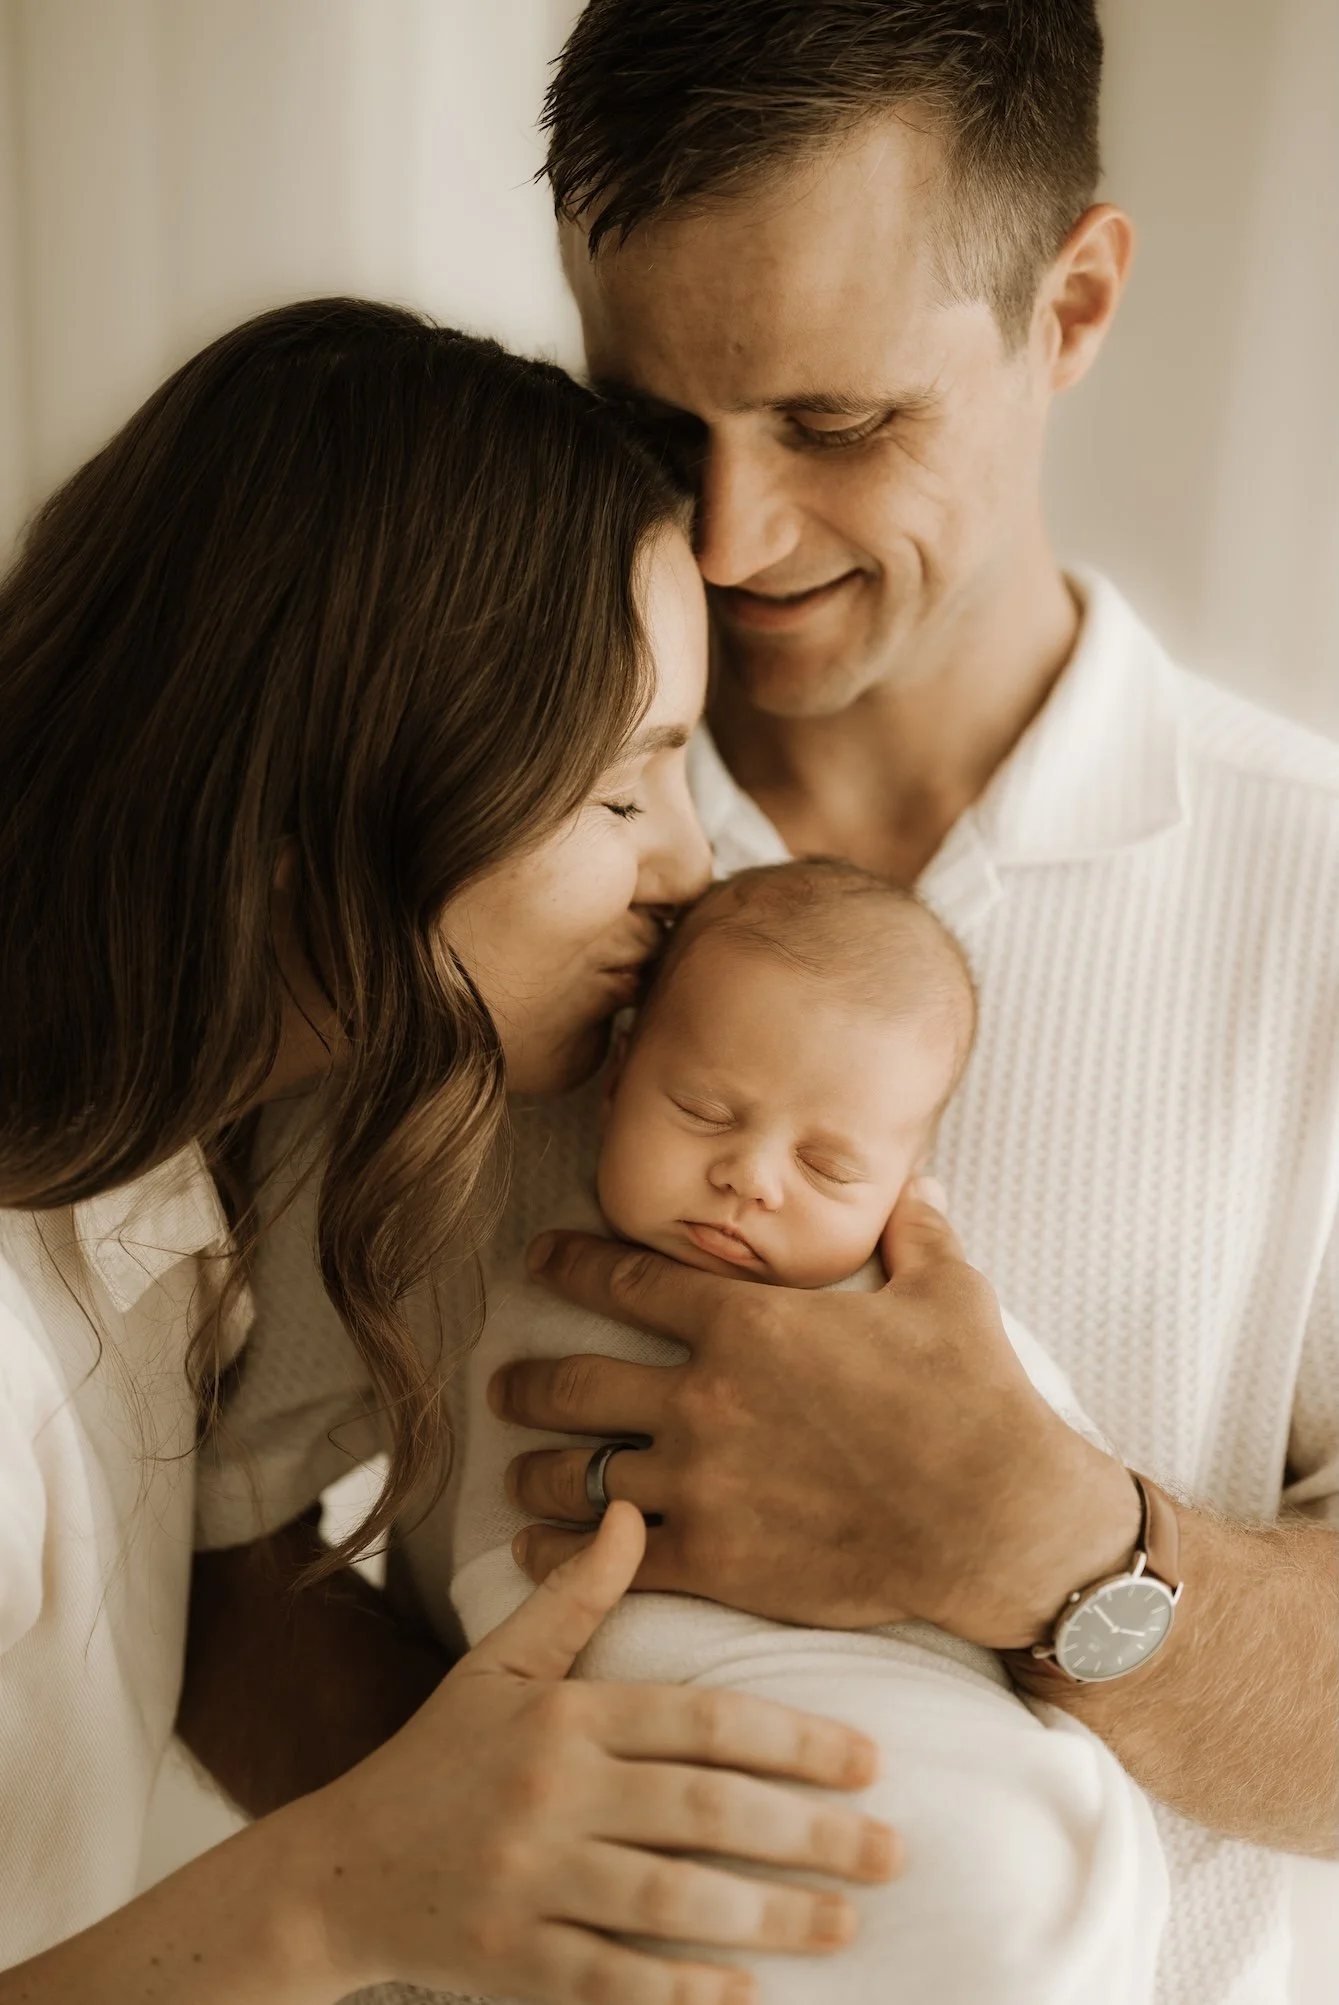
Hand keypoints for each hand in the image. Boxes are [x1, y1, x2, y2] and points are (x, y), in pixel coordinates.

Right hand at [304, 1502, 898, 2003]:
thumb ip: (574, 1599)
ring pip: (669, 1901)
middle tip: (893, 1851)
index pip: (697, 1722)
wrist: (337, 1873)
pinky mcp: (512, 1965)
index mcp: (561, 1720)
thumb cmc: (436, 1759)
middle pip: (701, 1811)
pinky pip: (612, 1982)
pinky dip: (682, 1991)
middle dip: (809, 1834)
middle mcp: (550, 1797)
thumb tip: (627, 1507)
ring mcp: (530, 1884)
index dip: (791, 1738)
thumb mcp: (497, 1667)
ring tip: (849, 1924)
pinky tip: (747, 1992)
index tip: (869, 1759)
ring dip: (768, 1916)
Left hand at [493, 1184, 1139, 1643]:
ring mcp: (705, 1483)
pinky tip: (536, 1557)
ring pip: (581, 1476)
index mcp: (749, 1323)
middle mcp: (706, 1397)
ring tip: (514, 1475)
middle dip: (527, 1384)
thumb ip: (916, 1231)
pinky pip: (614, 1563)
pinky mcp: (719, 1561)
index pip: (628, 1281)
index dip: (571, 1265)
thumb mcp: (949, 1291)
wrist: (997, 1518)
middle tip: (503, 1385)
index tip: (538, 1260)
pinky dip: (565, 1560)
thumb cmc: (975, 1398)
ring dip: (535, 1475)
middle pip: (577, 1384)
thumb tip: (921, 1180)